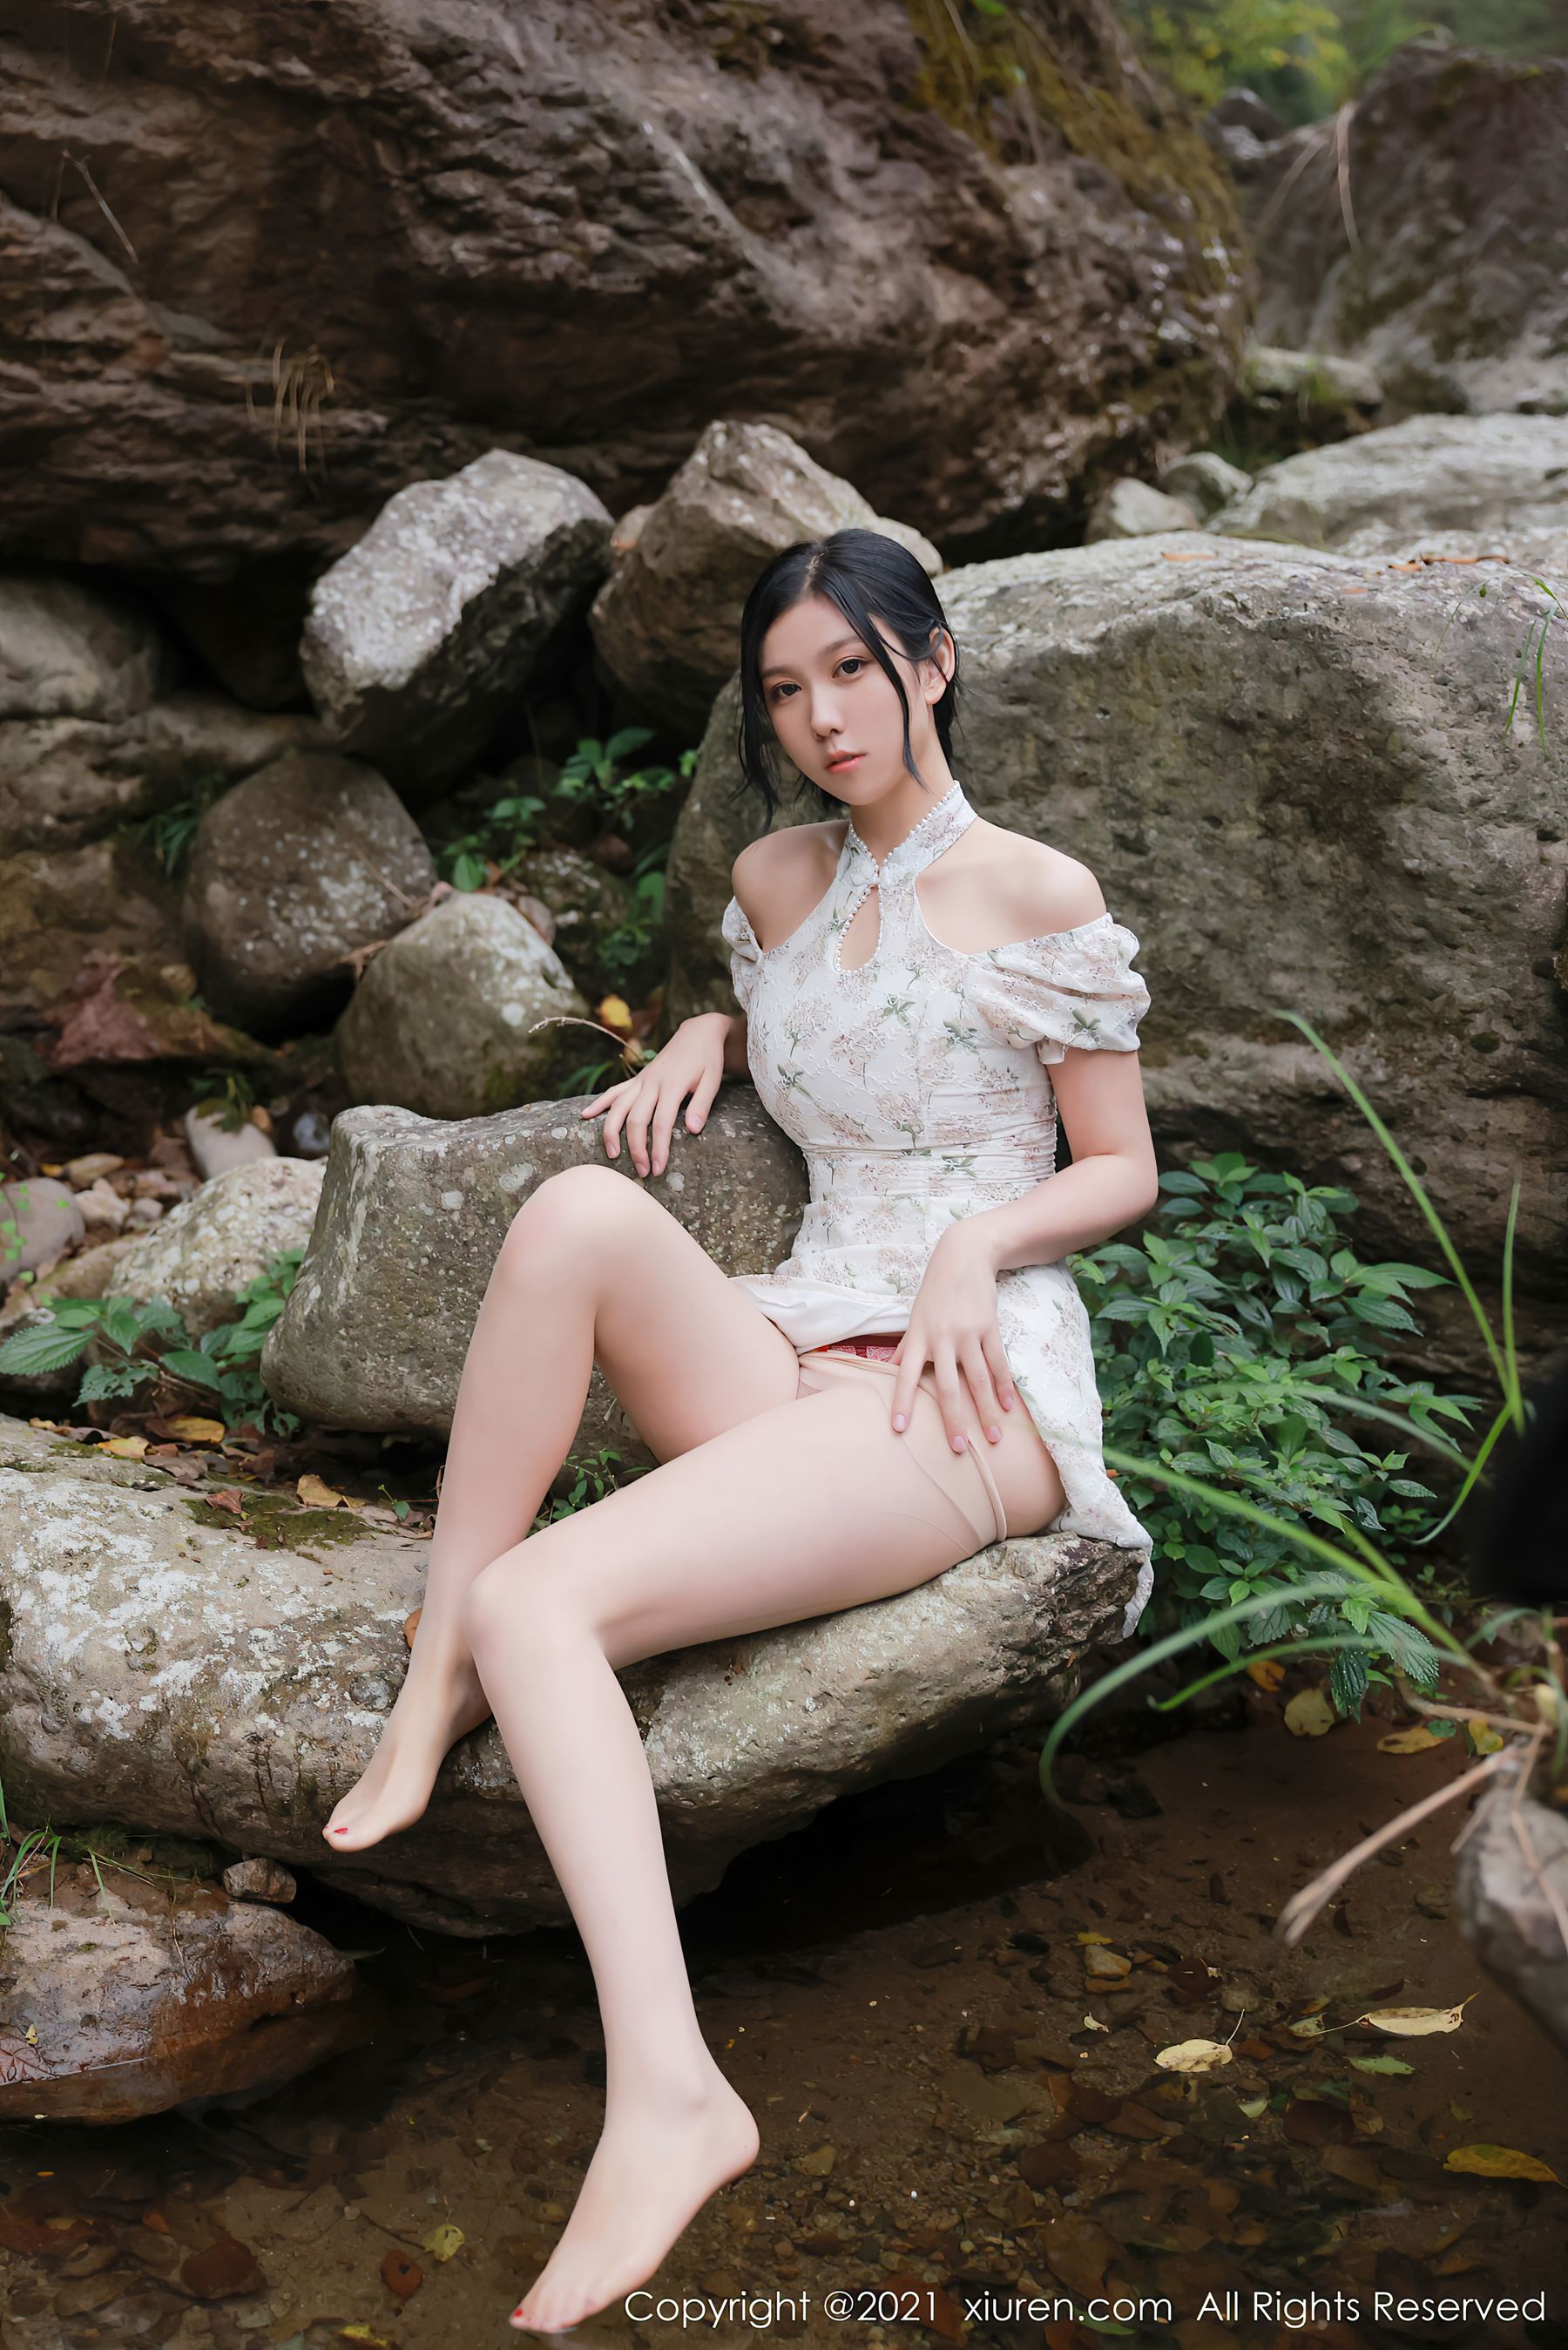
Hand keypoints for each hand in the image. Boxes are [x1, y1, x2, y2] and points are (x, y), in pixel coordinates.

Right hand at [578, 1015, 727, 1178]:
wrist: (697, 1033)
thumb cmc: (708, 1060)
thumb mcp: (713, 1080)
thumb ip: (702, 1105)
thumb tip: (692, 1129)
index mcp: (672, 1085)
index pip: (662, 1122)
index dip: (659, 1147)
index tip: (658, 1168)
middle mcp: (652, 1083)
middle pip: (636, 1119)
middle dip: (636, 1148)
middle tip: (642, 1171)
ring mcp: (641, 1080)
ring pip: (618, 1106)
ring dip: (611, 1131)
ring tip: (611, 1154)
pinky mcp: (637, 1079)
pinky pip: (614, 1091)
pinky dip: (599, 1103)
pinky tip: (584, 1116)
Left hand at [889, 1224, 1015, 1452]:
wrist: (963, 1256)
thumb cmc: (935, 1291)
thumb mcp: (915, 1316)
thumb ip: (906, 1346)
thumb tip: (888, 1371)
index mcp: (918, 1336)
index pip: (904, 1374)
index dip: (901, 1401)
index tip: (898, 1428)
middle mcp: (942, 1338)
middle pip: (948, 1386)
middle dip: (953, 1420)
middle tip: (957, 1448)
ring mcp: (968, 1333)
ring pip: (979, 1380)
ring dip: (987, 1411)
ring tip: (993, 1438)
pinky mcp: (990, 1328)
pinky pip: (999, 1363)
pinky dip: (1005, 1387)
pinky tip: (1009, 1407)